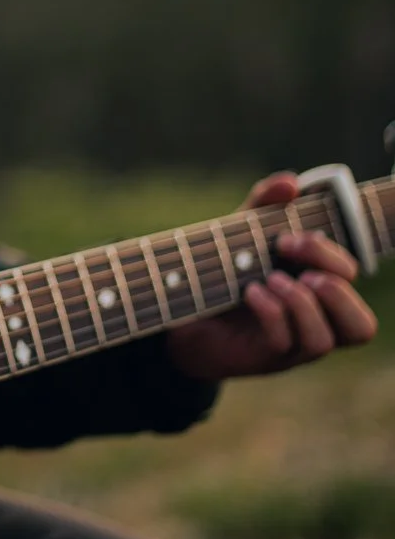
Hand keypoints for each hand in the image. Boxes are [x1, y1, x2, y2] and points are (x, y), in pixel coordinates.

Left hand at [166, 173, 377, 382]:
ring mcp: (290, 344)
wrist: (178, 302)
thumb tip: (291, 182)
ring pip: (324, 341)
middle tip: (301, 271)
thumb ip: (264, 203)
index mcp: (317, 288)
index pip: (351, 279)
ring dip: (302, 305)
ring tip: (273, 280)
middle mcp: (313, 321)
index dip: (329, 256)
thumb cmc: (222, 266)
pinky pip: (284, 344)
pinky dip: (271, 313)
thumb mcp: (242, 229)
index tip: (287, 238)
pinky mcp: (263, 356)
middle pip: (360, 326)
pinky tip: (250, 292)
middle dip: (336, 291)